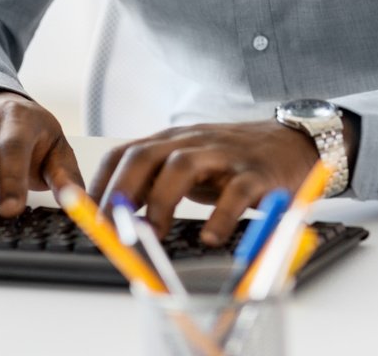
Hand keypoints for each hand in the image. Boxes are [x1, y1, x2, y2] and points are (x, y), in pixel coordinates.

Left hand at [91, 121, 319, 246]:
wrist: (291, 141)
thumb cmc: (232, 160)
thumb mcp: (190, 164)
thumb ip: (157, 182)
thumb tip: (117, 217)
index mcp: (172, 141)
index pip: (124, 153)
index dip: (101, 183)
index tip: (86, 215)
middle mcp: (193, 142)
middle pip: (146, 155)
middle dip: (123, 191)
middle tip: (112, 227)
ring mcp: (225, 155)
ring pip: (183, 166)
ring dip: (162, 201)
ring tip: (154, 234)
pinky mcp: (257, 173)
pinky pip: (236, 192)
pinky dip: (221, 216)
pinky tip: (211, 237)